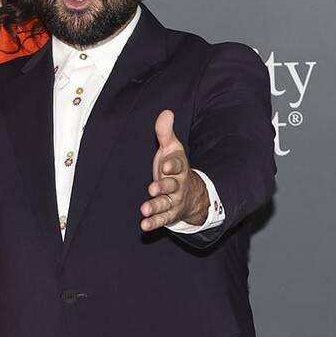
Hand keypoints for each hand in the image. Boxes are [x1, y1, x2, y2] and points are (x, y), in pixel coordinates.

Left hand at [140, 110, 207, 231]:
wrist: (191, 193)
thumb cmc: (175, 167)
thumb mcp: (172, 149)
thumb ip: (166, 132)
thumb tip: (166, 112)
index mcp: (179, 167)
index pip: (178, 164)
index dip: (172, 165)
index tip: (166, 165)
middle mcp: (178, 184)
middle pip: (172, 185)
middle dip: (163, 186)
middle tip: (152, 188)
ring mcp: (174, 200)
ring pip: (166, 203)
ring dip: (156, 206)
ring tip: (144, 209)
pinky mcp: (169, 213)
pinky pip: (163, 219)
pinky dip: (154, 222)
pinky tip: (144, 225)